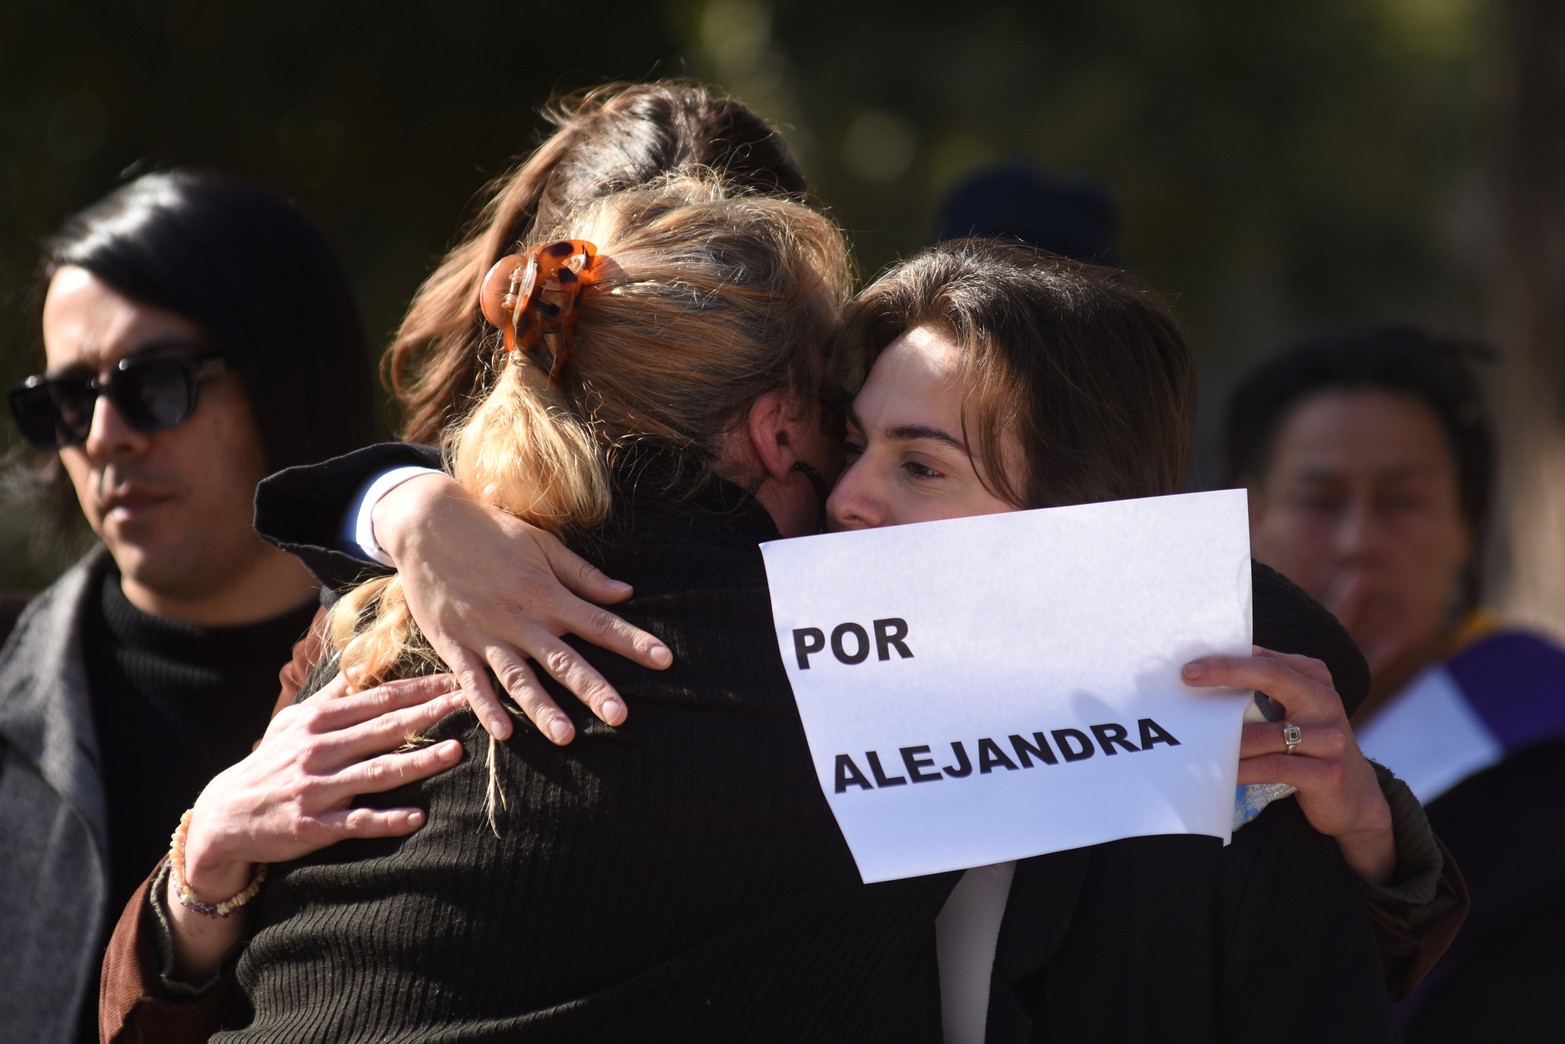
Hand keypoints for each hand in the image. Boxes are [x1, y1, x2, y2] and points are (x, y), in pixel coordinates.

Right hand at [166, 672, 465, 980]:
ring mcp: (316, 789)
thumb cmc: (269, 763)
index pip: (378, 699)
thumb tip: (362, 662)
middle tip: (468, 703)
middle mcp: (319, 750)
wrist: (223, 817)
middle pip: (383, 729)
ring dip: (417, 763)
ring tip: (455, 752)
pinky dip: (386, 820)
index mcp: (318, 721)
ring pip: (375, 772)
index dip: (419, 689)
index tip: (455, 680)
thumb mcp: (292, 722)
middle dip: (428, 714)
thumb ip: (331, 694)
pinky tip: (417, 817)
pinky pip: (355, 823)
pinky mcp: (313, 825)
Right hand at [373, 472, 672, 743]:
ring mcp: (486, 634)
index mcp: (546, 592)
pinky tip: (504, 733)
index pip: (599, 622)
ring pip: (519, 677)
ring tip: (567, 737)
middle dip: (593, 688)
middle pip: (564, 659)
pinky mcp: (454, 644)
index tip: (664, 660)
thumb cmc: (491, 531)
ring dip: (543, 708)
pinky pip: (472, 681)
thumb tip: (626, 592)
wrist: (426, 522)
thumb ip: (583, 574)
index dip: (633, 642)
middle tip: (621, 716)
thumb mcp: (542, 544)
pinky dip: (486, 707)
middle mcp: (520, 617)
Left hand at [1182, 646, 1395, 884]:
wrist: (1355, 798)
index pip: (1267, 660)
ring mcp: (1331, 738)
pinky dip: (1245, 770)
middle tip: (1188, 676)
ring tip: (1197, 741)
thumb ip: (1265, 688)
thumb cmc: (1310, 746)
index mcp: (1314, 679)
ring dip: (1227, 740)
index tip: (1191, 663)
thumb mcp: (1295, 710)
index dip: (1229, 658)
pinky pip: (1275, 767)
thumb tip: (1209, 670)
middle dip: (1227, 672)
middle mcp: (1325, 702)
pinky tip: (1225, 772)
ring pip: (1266, 734)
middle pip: (1272, 676)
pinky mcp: (1328, 773)